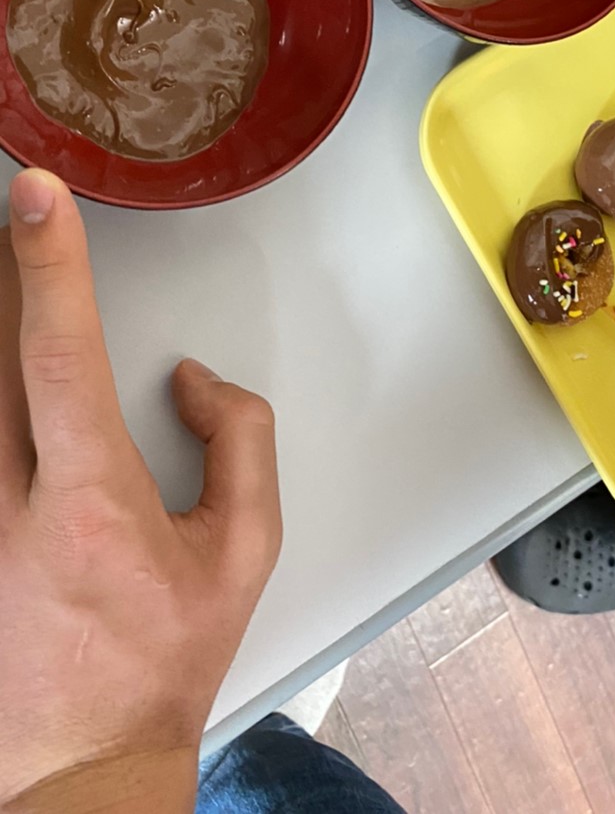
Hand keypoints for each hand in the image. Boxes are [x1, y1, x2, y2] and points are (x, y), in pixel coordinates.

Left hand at [0, 170, 280, 811]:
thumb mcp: (246, 549)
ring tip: (9, 277)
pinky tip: (8, 365)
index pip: (58, 356)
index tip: (37, 199)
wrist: (83, 760)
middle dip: (3, 275)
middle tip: (18, 216)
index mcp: (87, 503)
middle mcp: (7, 507)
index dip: (48, 268)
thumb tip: (186, 380)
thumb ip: (238, 439)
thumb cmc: (164, 658)